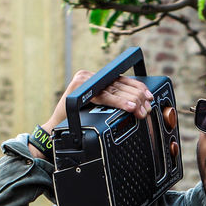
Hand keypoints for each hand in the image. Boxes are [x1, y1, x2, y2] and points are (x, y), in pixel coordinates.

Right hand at [34, 68, 153, 152]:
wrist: (56, 129)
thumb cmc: (78, 122)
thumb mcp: (99, 110)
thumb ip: (112, 104)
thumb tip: (137, 105)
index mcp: (96, 79)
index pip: (121, 79)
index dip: (138, 87)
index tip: (150, 97)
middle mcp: (90, 76)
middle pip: (119, 84)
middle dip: (137, 97)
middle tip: (147, 109)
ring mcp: (84, 80)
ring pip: (113, 89)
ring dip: (131, 100)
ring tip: (141, 109)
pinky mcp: (79, 87)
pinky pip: (103, 96)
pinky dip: (118, 102)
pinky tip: (129, 107)